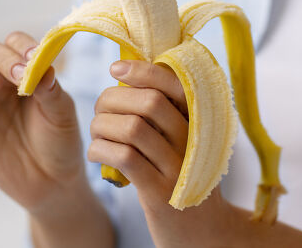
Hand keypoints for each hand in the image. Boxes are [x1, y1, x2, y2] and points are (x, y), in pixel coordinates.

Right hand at [0, 31, 83, 214]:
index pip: (17, 41)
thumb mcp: (61, 114)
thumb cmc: (59, 142)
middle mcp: (1, 74)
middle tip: (15, 78)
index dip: (22, 47)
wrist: (47, 183)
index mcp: (28, 69)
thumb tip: (40, 65)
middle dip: (1, 57)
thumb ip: (49, 88)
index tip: (33, 61)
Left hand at [87, 59, 236, 246]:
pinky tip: (96, 153)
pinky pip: (124, 158)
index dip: (142, 71)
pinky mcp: (160, 193)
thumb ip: (168, 112)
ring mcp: (179, 168)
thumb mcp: (188, 140)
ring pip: (132, 128)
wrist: (205, 233)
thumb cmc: (185, 177)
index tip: (116, 69)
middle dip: (113, 99)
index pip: (175, 83)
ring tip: (97, 134)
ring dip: (102, 126)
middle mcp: (194, 140)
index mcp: (202, 121)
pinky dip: (101, 149)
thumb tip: (128, 73)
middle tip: (100, 108)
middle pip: (148, 102)